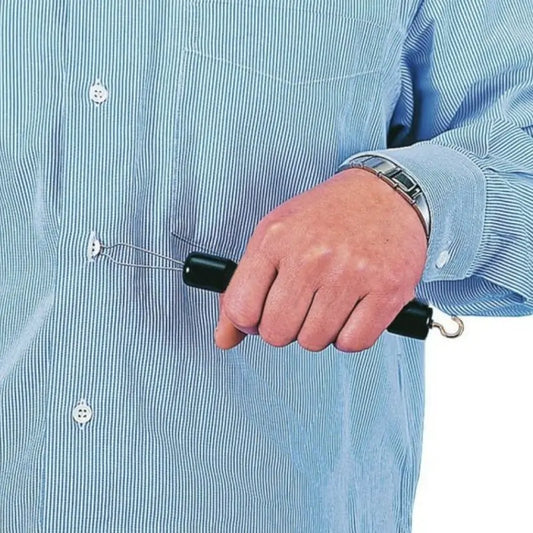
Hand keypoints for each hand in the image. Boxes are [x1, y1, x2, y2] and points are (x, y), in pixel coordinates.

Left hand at [214, 168, 427, 351]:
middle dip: (285, 327)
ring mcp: (350, 274)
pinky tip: (350, 311)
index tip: (261, 314)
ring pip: (313, 341)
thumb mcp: (274, 236)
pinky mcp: (386, 291)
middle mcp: (311, 256)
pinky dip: (348, 336)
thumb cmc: (328, 215)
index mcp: (276, 239)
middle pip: (277, 333)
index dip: (248, 321)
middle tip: (300, 305)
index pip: (241, 310)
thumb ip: (243, 287)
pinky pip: (352, 343)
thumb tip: (224, 338)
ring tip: (328, 303)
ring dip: (318, 331)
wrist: (386, 194)